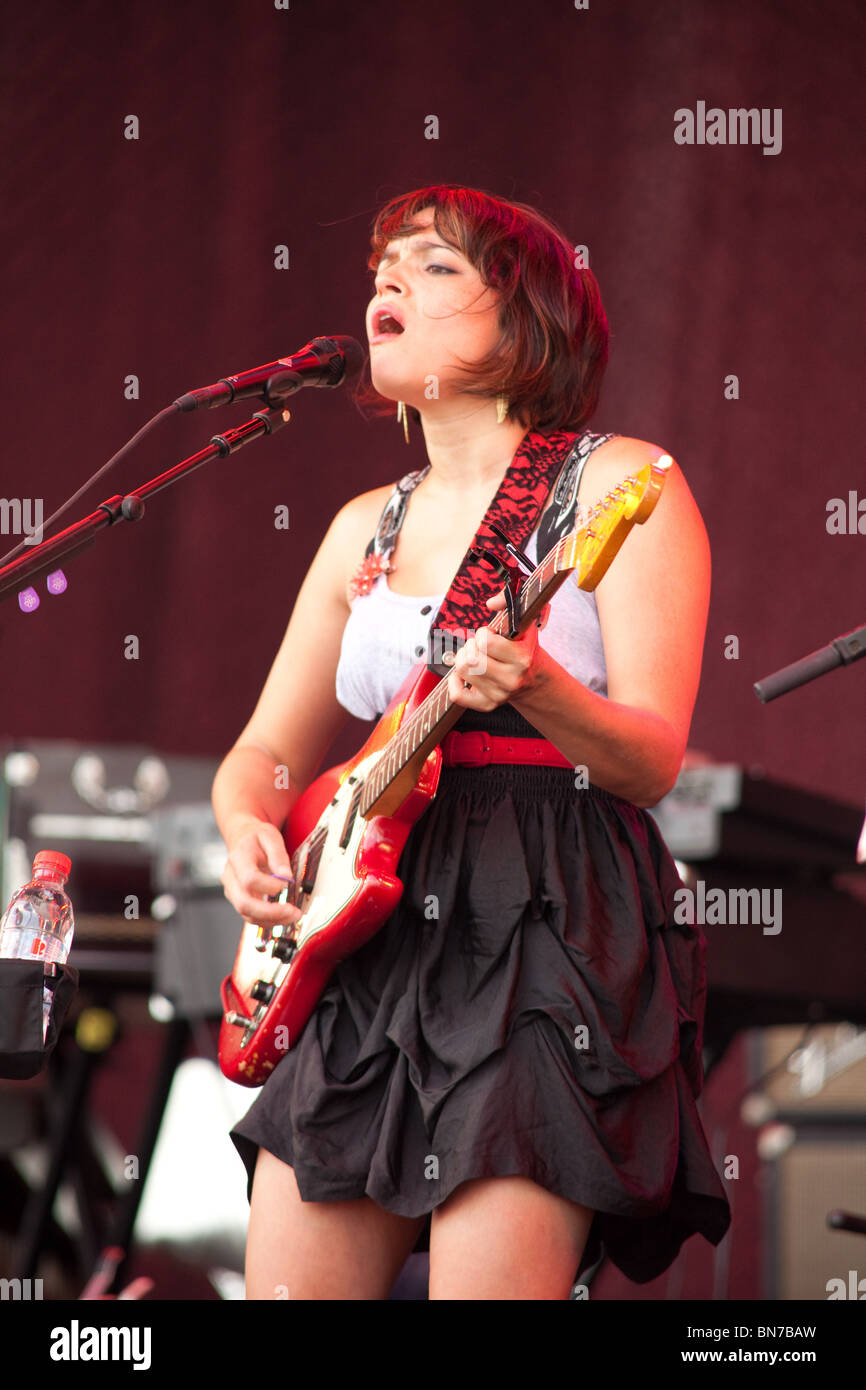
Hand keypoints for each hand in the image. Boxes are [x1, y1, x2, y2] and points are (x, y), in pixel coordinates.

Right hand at [220, 819, 302, 927]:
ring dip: (271, 920)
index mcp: (238, 858)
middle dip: (270, 912)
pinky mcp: (239, 899)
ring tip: (293, 916)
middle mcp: (231, 877)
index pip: (249, 879)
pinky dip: (268, 920)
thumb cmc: (256, 837)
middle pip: (244, 903)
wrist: (242, 838)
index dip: (269, 886)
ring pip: (247, 914)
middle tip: (293, 911)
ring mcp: (232, 891)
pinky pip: (250, 916)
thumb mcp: (270, 836)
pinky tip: (284, 917)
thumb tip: (286, 876)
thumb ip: (278, 855)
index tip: (286, 883)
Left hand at [444, 589, 550, 710]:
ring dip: (463, 659)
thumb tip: (492, 603)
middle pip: (469, 658)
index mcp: (522, 658)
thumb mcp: (525, 621)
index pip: (485, 641)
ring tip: (475, 657)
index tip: (491, 635)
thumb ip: (511, 602)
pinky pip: (457, 695)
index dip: (483, 633)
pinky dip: (455, 682)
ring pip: (461, 671)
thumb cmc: (524, 647)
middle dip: (470, 646)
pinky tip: (465, 675)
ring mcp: (499, 694)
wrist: (534, 679)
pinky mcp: (487, 705)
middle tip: (480, 647)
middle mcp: (511, 679)